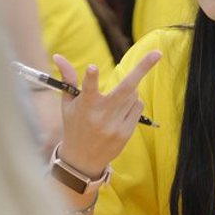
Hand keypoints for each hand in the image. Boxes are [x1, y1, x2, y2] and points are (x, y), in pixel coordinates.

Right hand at [54, 50, 160, 176]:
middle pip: (126, 88)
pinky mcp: (126, 133)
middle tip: (157, 53)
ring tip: (114, 102)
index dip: (91, 78)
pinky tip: (120, 112)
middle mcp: (101, 116)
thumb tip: (57, 55)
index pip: (88, 89)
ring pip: (134, 95)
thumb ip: (68, 78)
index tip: (92, 67)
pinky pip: (138, 107)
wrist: (82, 160)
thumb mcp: (68, 103)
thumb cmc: (74, 125)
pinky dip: (133, 104)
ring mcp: (115, 126)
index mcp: (85, 107)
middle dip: (143, 68)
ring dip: (130, 91)